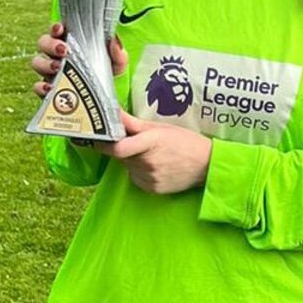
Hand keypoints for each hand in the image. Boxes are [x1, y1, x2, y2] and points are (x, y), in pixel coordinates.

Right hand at [31, 22, 127, 97]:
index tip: (60, 28)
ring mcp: (51, 72)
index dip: (55, 27)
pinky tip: (50, 87)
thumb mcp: (116, 62)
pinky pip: (38, 86)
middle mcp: (57, 55)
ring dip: (45, 64)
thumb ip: (118, 53)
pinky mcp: (49, 90)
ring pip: (38, 62)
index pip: (56, 30)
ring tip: (57, 68)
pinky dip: (41, 87)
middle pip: (43, 43)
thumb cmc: (107, 73)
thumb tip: (115, 42)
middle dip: (50, 45)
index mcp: (70, 42)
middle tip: (63, 51)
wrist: (106, 98)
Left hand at [95, 111, 211, 194]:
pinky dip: (140, 171)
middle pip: (122, 156)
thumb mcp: (161, 128)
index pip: (117, 148)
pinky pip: (136, 178)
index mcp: (150, 142)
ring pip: (129, 167)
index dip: (103, 144)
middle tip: (138, 142)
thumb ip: (133, 123)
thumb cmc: (185, 142)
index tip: (96, 139)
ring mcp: (149, 178)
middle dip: (124, 148)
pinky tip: (156, 166)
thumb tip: (113, 112)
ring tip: (153, 154)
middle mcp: (148, 163)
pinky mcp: (152, 189)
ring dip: (133, 160)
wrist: (206, 166)